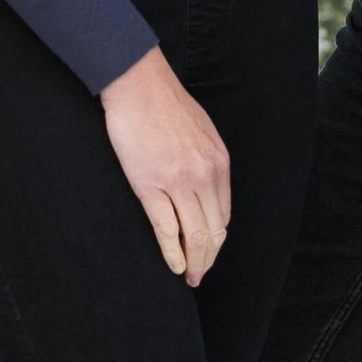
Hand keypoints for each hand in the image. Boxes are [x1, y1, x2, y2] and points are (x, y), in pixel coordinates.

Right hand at [99, 47, 230, 284]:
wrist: (138, 84)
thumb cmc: (164, 103)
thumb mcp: (201, 131)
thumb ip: (206, 159)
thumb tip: (204, 184)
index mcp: (219, 163)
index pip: (223, 214)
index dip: (216, 239)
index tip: (208, 251)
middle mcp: (205, 176)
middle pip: (214, 231)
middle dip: (209, 258)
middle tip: (200, 274)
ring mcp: (179, 183)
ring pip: (195, 236)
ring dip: (195, 262)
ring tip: (189, 276)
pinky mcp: (151, 185)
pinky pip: (167, 230)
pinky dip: (173, 253)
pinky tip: (174, 266)